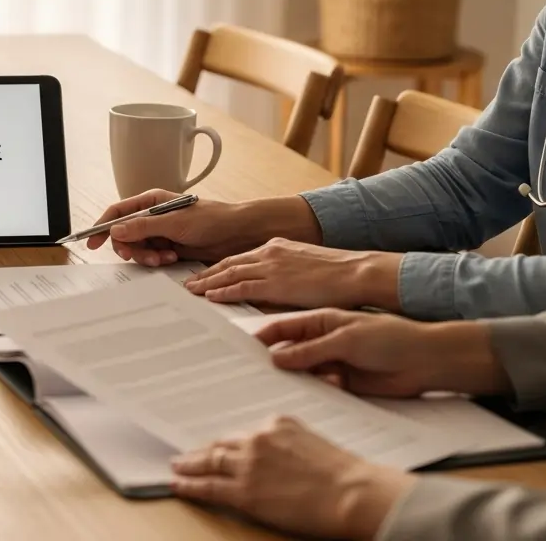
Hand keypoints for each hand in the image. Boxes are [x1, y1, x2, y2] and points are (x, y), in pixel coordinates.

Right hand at [84, 189, 237, 265]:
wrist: (237, 234)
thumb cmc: (212, 219)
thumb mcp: (174, 222)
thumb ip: (143, 226)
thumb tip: (116, 229)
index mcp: (151, 201)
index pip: (118, 211)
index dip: (102, 226)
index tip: (92, 242)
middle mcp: (153, 216)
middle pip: (124, 234)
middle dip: (129, 247)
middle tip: (137, 255)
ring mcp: (160, 233)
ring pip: (137, 248)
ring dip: (146, 256)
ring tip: (163, 257)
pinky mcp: (169, 247)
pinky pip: (151, 257)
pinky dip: (157, 261)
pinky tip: (172, 258)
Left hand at [170, 416, 415, 540]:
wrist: (352, 493)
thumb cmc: (344, 473)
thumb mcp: (313, 443)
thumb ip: (289, 443)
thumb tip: (276, 456)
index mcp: (277, 424)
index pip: (242, 432)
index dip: (227, 440)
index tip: (217, 443)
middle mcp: (258, 439)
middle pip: (221, 445)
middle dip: (203, 450)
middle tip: (185, 453)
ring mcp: (248, 465)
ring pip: (210, 462)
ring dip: (190, 465)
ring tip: (178, 466)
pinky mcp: (244, 491)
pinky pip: (208, 486)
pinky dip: (189, 485)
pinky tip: (178, 484)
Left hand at [184, 238, 402, 311]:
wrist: (357, 272)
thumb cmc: (339, 274)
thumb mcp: (306, 268)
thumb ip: (285, 276)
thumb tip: (274, 290)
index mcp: (277, 247)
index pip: (240, 258)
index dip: (219, 267)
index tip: (205, 275)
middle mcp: (270, 252)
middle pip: (228, 263)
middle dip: (206, 274)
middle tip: (188, 284)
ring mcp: (271, 266)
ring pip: (229, 273)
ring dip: (207, 283)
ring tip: (191, 291)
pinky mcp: (276, 282)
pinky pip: (242, 286)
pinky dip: (223, 291)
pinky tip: (210, 296)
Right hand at [254, 308, 509, 398]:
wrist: (425, 361)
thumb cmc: (390, 338)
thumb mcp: (346, 340)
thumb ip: (311, 350)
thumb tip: (276, 359)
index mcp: (321, 321)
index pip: (283, 328)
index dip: (263, 337)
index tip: (243, 349)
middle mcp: (322, 341)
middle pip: (288, 352)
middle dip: (270, 361)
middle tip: (249, 373)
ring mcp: (331, 362)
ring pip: (301, 372)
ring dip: (290, 379)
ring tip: (270, 387)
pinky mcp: (341, 383)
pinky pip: (317, 388)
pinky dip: (309, 391)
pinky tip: (301, 395)